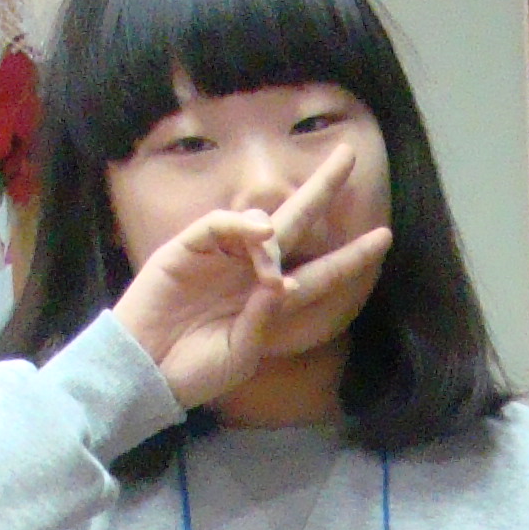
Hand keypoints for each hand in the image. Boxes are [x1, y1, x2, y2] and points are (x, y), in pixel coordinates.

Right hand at [111, 144, 395, 409]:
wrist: (144, 372)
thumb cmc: (194, 371)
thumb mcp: (239, 354)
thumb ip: (264, 320)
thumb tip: (282, 279)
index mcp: (269, 302)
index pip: (318, 274)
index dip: (350, 258)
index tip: (384, 238)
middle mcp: (249, 272)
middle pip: (295, 224)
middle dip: (322, 190)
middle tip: (349, 157)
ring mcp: (218, 257)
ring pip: (257, 224)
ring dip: (272, 235)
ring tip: (269, 261)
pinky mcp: (186, 249)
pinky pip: (218, 226)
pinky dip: (238, 226)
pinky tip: (255, 235)